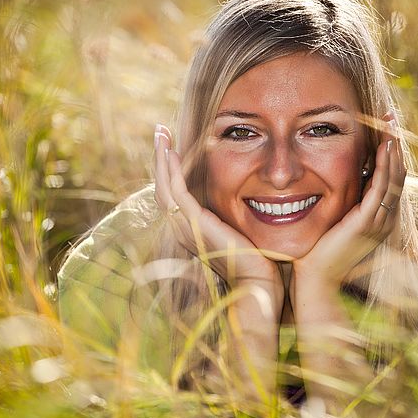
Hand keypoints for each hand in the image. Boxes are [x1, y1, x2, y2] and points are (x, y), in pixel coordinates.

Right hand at [153, 124, 281, 292]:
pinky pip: (176, 191)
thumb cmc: (256, 264)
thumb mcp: (241, 233)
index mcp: (191, 230)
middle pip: (162, 187)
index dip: (169, 170)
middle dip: (161, 158)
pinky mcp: (193, 223)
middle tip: (160, 132)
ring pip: (164, 186)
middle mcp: (182, 229)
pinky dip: (171, 170)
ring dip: (162, 158)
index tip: (171, 146)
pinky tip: (172, 151)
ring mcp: (185, 227)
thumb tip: (250, 196)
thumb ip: (234, 217)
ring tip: (162, 134)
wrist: (257, 285)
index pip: (173, 195)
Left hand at [293, 114, 405, 286]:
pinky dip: (384, 166)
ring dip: (393, 149)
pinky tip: (383, 147)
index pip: (391, 177)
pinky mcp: (367, 222)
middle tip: (392, 117)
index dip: (390, 152)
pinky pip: (381, 188)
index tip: (386, 128)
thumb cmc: (320, 252)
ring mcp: (379, 221)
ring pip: (394, 178)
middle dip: (395, 144)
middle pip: (398, 173)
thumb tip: (335, 179)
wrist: (317, 279)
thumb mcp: (336, 220)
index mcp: (380, 217)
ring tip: (391, 125)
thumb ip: (343, 202)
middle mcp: (385, 218)